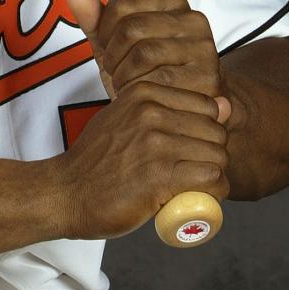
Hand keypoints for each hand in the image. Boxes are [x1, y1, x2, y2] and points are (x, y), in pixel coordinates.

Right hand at [56, 80, 230, 239]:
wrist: (65, 192)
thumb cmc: (96, 162)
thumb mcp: (126, 118)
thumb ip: (167, 108)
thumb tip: (224, 104)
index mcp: (144, 92)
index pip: (208, 106)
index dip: (206, 131)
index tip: (190, 149)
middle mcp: (151, 112)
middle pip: (216, 132)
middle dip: (212, 155)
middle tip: (193, 173)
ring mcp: (156, 143)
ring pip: (218, 156)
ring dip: (214, 176)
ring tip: (194, 186)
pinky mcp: (159, 175)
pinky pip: (212, 179)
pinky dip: (213, 192)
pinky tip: (199, 197)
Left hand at [66, 0, 233, 124]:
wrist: (187, 109)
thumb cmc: (148, 73)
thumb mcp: (117, 45)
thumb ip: (95, 20)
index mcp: (172, 2)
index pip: (122, 4)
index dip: (104, 30)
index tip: (108, 48)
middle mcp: (193, 18)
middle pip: (132, 28)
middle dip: (113, 56)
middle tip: (116, 72)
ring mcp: (204, 47)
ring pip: (144, 53)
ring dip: (124, 76)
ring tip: (126, 85)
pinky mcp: (208, 76)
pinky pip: (160, 80)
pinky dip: (141, 91)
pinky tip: (141, 97)